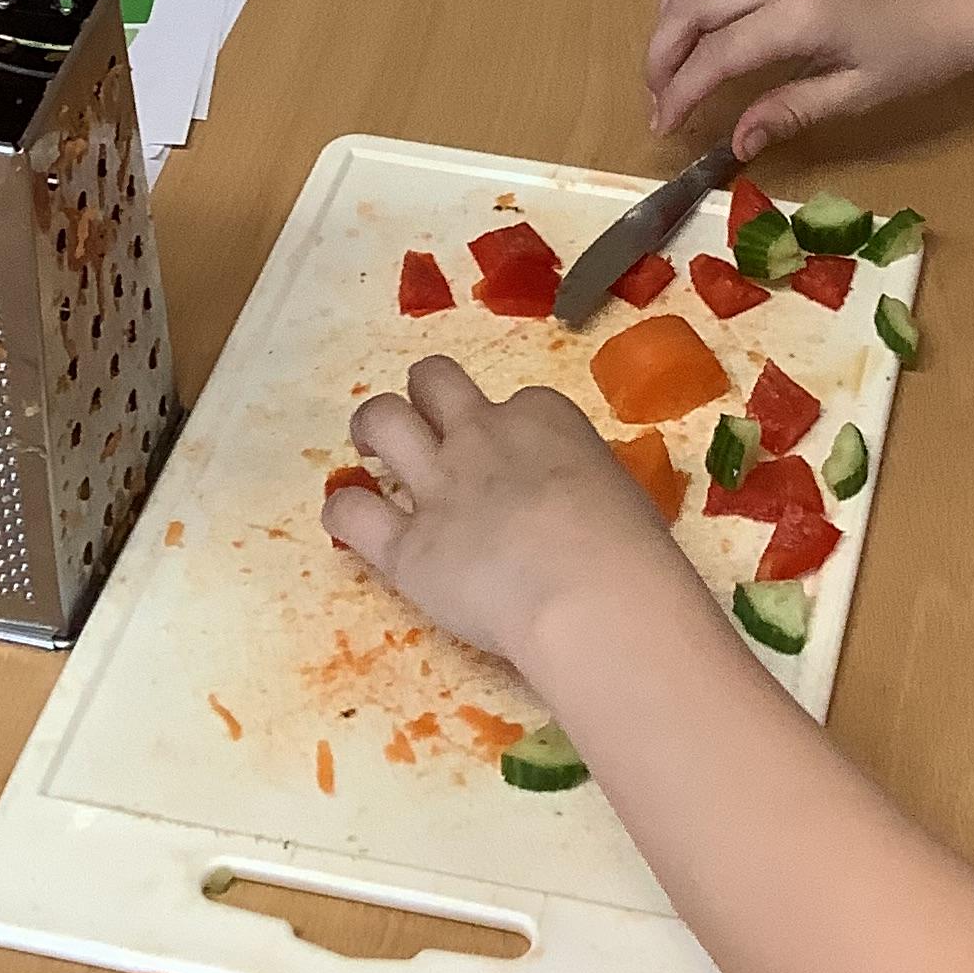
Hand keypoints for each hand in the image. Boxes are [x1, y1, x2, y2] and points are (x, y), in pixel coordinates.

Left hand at [325, 358, 687, 667]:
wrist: (590, 591)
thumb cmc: (629, 546)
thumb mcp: (618, 489)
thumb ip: (580, 483)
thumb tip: (576, 508)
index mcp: (542, 417)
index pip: (513, 402)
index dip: (506, 428)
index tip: (511, 459)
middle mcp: (482, 435)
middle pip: (434, 380)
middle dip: (423, 395)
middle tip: (421, 426)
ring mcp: (438, 486)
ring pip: (381, 420)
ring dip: (371, 428)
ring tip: (370, 447)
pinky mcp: (405, 546)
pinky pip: (350, 512)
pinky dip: (344, 512)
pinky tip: (352, 522)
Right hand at [647, 0, 973, 150]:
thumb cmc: (922, 51)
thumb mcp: (860, 93)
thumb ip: (790, 111)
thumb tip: (735, 145)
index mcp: (797, 16)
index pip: (714, 56)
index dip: (680, 94)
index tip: (664, 128)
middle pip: (689, 6)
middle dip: (660, 55)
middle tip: (658, 99)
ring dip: (670, 13)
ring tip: (670, 59)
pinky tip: (699, 15)